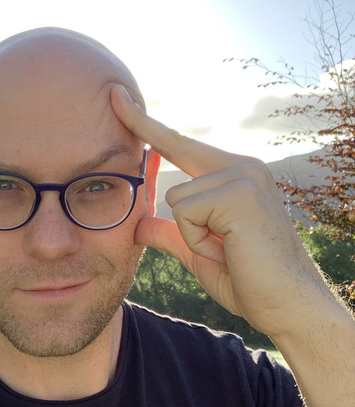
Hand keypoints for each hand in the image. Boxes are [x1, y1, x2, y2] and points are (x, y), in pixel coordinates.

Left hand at [111, 85, 329, 337]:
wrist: (290, 310)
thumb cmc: (248, 280)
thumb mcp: (198, 251)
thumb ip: (170, 233)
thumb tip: (139, 224)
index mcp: (234, 173)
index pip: (177, 143)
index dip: (142, 122)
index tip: (116, 96)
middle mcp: (241, 166)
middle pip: (174, 179)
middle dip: (187, 220)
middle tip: (226, 247)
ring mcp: (243, 175)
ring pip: (177, 199)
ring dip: (194, 235)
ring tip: (230, 250)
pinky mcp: (240, 192)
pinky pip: (186, 213)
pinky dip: (198, 240)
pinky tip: (230, 249)